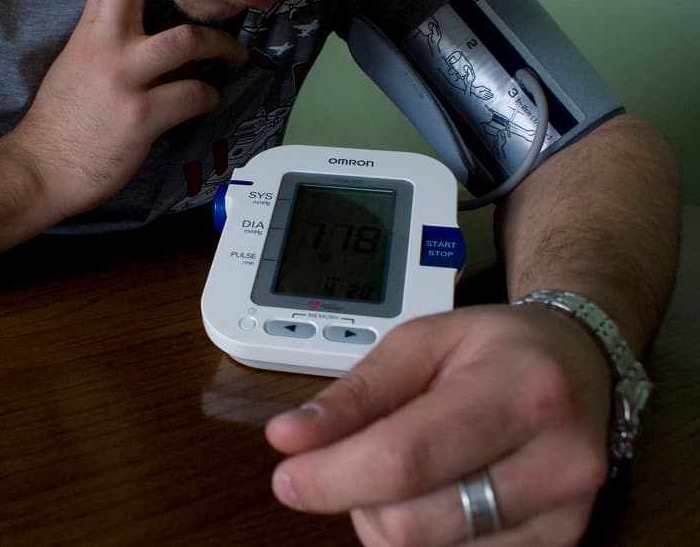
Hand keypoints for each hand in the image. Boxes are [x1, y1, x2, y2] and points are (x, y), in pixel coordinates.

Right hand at [10, 0, 245, 219]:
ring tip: (235, 52)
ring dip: (220, 46)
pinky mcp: (141, 115)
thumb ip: (113, 45)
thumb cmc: (62, 123)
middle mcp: (105, 47)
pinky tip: (208, 100)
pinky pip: (192, 95)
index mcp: (89, 33)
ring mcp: (123, 80)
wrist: (40, 169)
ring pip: (187, 43)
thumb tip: (161, 39)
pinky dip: (208, 97)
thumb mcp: (79, 68)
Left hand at [265, 304, 612, 545]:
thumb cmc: (496, 348)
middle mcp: (557, 462)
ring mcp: (564, 516)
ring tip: (408, 466)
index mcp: (521, 391)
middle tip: (358, 456)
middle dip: (358, 497)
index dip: (332, 477)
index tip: (287, 477)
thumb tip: (290, 439)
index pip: (406, 459)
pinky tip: (436, 492)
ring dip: (388, 520)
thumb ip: (355, 395)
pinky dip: (423, 537)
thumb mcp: (420, 342)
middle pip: (413, 522)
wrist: (583, 364)